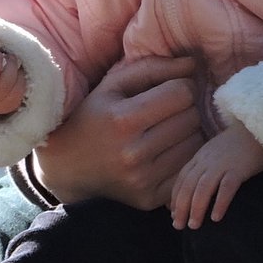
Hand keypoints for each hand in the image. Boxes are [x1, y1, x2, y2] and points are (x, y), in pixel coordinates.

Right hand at [34, 54, 205, 211]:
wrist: (67, 166)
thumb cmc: (93, 116)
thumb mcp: (112, 84)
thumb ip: (153, 67)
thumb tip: (193, 64)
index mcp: (123, 120)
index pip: (182, 94)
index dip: (182, 86)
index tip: (172, 88)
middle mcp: (134, 153)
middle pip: (192, 119)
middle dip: (186, 109)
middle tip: (170, 109)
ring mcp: (143, 179)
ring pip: (196, 144)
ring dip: (188, 133)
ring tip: (168, 129)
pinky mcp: (150, 198)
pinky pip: (188, 170)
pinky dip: (184, 158)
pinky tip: (167, 150)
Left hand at [169, 124, 262, 229]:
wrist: (260, 129)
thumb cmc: (239, 145)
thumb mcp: (216, 153)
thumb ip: (206, 167)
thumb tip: (197, 189)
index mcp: (200, 158)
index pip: (182, 180)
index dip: (175, 198)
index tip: (174, 215)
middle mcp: (207, 161)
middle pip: (188, 186)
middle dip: (181, 208)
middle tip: (179, 226)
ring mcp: (222, 164)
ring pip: (203, 188)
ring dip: (196, 208)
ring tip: (194, 226)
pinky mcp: (239, 169)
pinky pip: (227, 187)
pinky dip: (219, 203)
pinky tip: (216, 218)